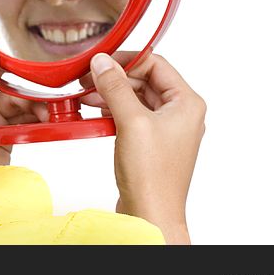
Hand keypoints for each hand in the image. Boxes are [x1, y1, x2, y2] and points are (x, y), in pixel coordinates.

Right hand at [81, 52, 205, 243]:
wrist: (151, 214)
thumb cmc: (152, 177)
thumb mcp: (131, 122)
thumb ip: (116, 87)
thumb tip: (102, 62)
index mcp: (186, 103)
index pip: (155, 64)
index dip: (126, 60)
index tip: (100, 62)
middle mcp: (180, 113)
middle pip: (144, 79)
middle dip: (114, 78)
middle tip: (87, 79)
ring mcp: (165, 128)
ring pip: (135, 97)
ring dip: (111, 93)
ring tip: (86, 96)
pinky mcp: (150, 142)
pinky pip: (131, 115)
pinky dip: (112, 110)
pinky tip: (95, 113)